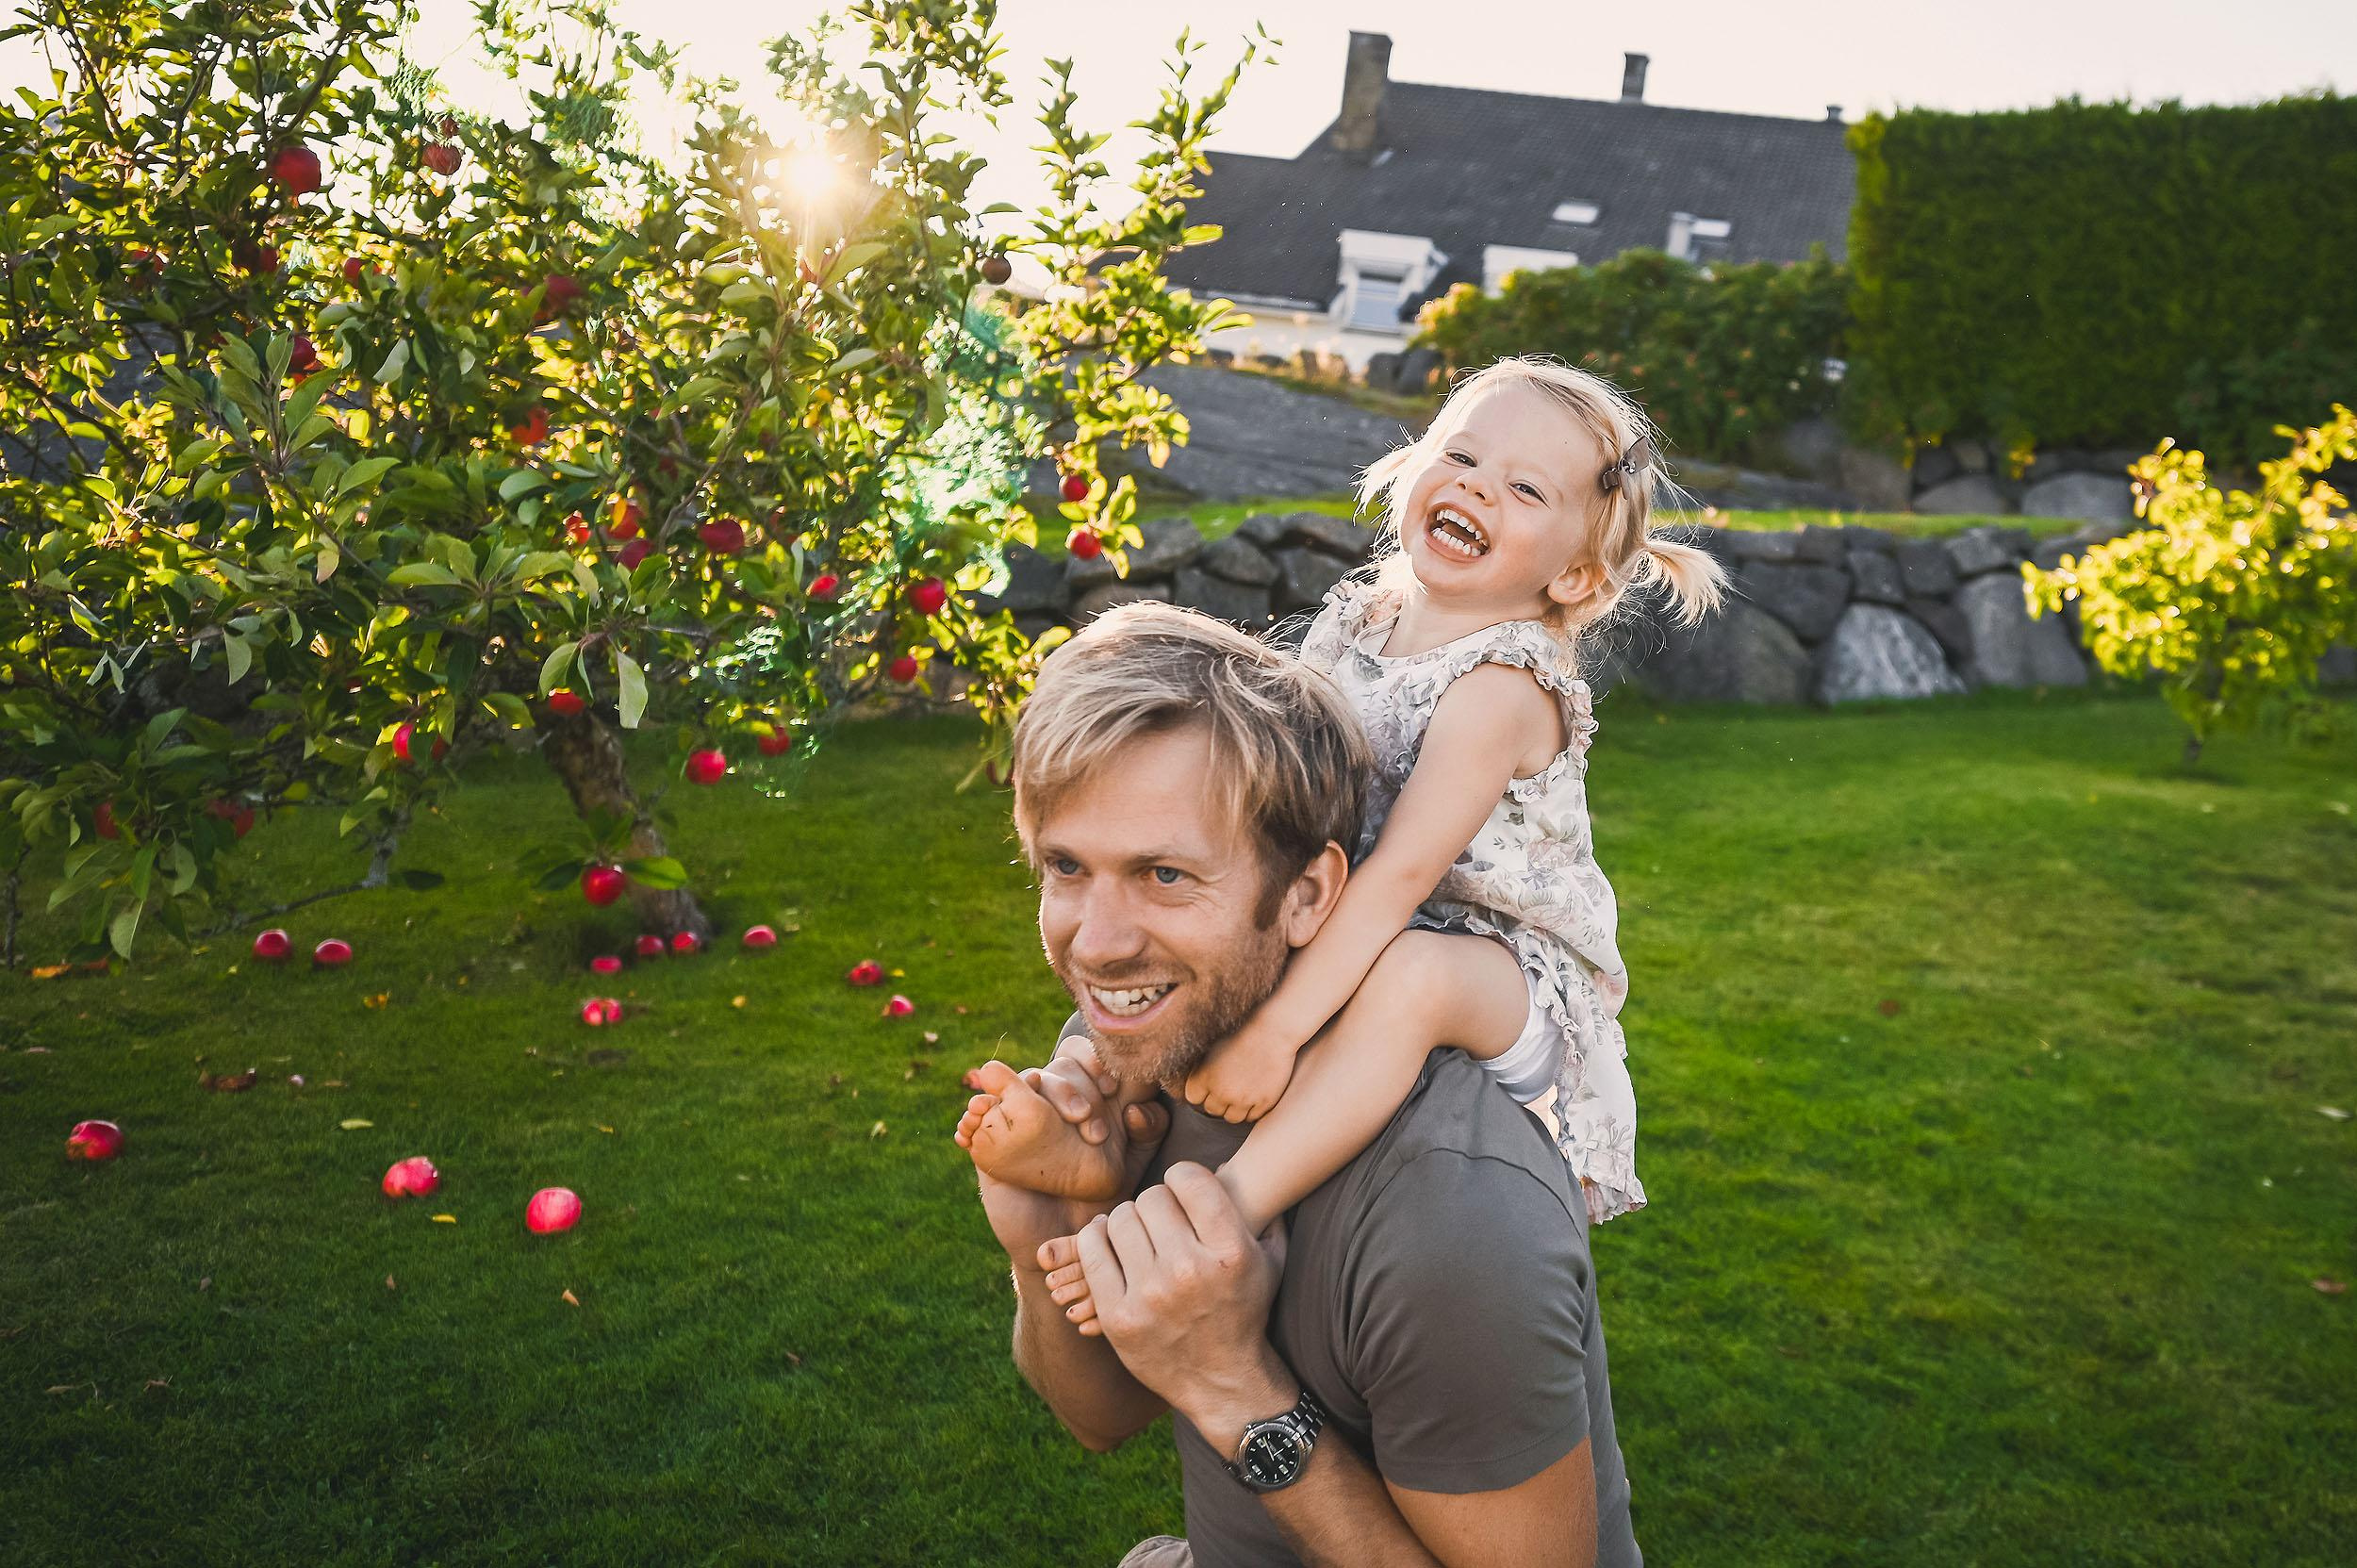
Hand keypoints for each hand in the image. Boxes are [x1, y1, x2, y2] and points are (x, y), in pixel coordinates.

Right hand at [966, 1044, 1166, 1267]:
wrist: (1058, 1240)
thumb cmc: (1098, 1200)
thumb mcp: (1132, 1166)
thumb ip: (1149, 1132)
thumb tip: (1134, 1108)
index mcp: (1090, 1098)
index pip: (1090, 1055)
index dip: (1099, 1060)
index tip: (1113, 1088)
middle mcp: (1055, 1100)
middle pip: (1062, 1065)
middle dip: (1079, 1089)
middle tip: (1093, 1132)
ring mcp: (1020, 1115)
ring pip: (1027, 1077)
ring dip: (1046, 1090)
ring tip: (1064, 1122)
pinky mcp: (989, 1136)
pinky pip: (979, 1108)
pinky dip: (979, 1106)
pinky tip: (983, 1112)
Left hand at [1072, 1161, 1295, 1446]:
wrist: (1222, 1381)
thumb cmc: (1244, 1312)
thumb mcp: (1271, 1260)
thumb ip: (1266, 1212)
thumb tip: (1248, 1165)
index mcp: (1230, 1252)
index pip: (1188, 1178)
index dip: (1182, 1178)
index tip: (1181, 1191)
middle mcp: (1190, 1271)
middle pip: (1151, 1198)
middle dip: (1156, 1203)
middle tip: (1160, 1219)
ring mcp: (1150, 1295)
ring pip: (1119, 1219)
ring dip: (1127, 1221)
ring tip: (1137, 1234)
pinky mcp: (1117, 1316)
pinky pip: (1092, 1249)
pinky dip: (1096, 1238)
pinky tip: (1109, 1242)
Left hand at [1182, 1026, 1297, 1123]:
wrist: (1272, 1031)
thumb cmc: (1242, 1034)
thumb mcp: (1213, 1048)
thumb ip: (1202, 1070)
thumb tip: (1198, 1086)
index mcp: (1205, 1076)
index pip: (1193, 1097)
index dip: (1202, 1092)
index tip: (1209, 1086)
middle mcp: (1221, 1091)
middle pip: (1212, 1109)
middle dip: (1218, 1100)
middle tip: (1229, 1088)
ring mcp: (1243, 1099)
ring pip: (1232, 1118)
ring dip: (1234, 1109)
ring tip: (1241, 1094)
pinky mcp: (1263, 1102)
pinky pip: (1252, 1117)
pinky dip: (1252, 1109)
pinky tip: (1255, 1095)